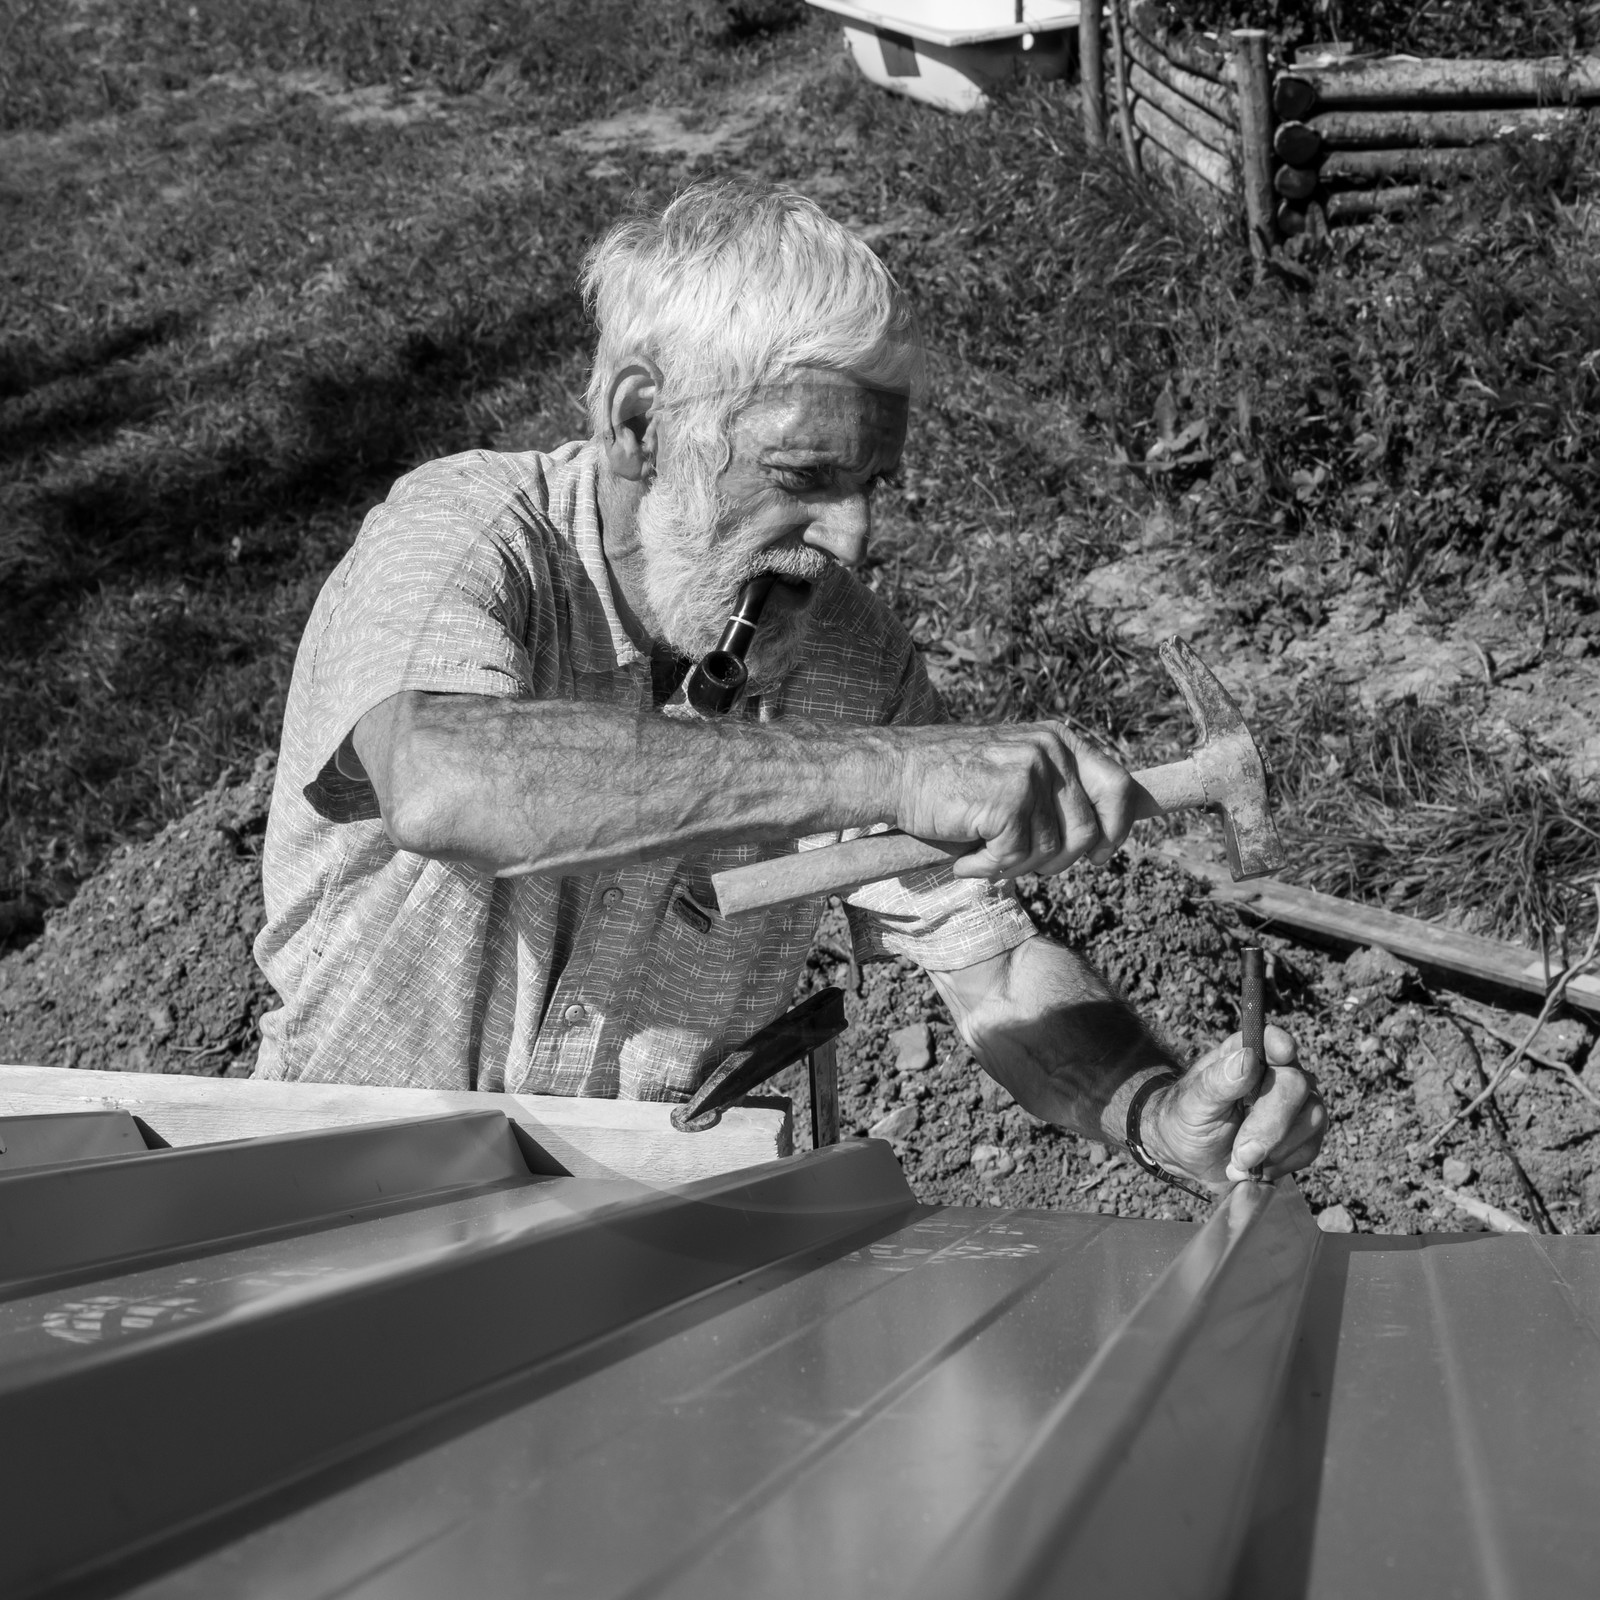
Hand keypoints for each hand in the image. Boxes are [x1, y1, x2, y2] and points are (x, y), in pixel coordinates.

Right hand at [893, 722, 1134, 880]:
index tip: (1101, 854)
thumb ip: (1054, 791)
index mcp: (1057, 740)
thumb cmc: (950, 780)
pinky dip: (988, 868)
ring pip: (1051, 850)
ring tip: (982, 856)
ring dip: (1016, 866)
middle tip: (1025, 865)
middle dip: (1060, 861)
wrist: (895, 772)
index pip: (1117, 785)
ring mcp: (1030, 773)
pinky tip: (965, 859)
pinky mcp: (1007, 800)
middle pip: (1087, 829)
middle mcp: (1049, 750)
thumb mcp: (1014, 770)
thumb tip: (1099, 837)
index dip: (1117, 827)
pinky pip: (1016, 858)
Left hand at [1142, 1026, 1325, 1190]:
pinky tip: (1254, 1171)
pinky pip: (1308, 1149)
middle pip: (1297, 1086)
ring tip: (1239, 1163)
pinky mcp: (1303, 1135)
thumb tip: (1246, 1058)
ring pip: (1311, 1119)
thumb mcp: (1192, 1103)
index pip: (1272, 1040)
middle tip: (1240, 1154)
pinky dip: (1281, 1165)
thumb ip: (1217, 1082)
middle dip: (1269, 1126)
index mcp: (1247, 1054)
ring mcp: (1296, 1104)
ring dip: (1275, 1150)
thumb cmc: (1187, 1119)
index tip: (1281, 1054)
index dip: (1280, 1044)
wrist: (1191, 1157)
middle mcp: (1278, 1073)